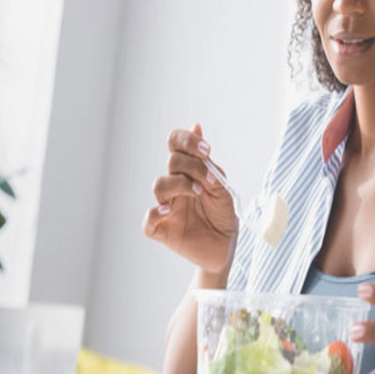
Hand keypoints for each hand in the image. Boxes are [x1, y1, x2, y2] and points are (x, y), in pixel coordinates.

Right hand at [142, 123, 237, 275]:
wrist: (227, 247)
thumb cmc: (223, 215)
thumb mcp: (222, 186)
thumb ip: (207, 162)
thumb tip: (196, 125)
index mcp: (188, 172)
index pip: (176, 145)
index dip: (186, 141)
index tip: (206, 150)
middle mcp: (175, 187)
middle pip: (171, 163)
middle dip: (192, 166)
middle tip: (210, 181)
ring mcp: (167, 207)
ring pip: (159, 186)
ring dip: (179, 185)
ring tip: (198, 193)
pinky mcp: (163, 230)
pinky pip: (148, 221)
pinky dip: (154, 214)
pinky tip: (168, 211)